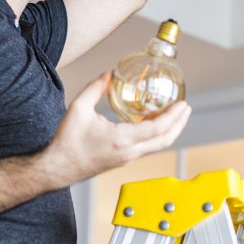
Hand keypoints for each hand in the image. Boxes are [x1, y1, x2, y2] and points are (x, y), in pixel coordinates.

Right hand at [43, 73, 191, 185]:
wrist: (57, 168)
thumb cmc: (67, 142)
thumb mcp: (79, 108)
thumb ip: (95, 89)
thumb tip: (108, 75)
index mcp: (121, 140)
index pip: (156, 129)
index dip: (173, 116)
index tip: (183, 105)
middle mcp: (128, 152)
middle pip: (164, 141)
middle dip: (179, 124)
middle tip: (186, 109)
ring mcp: (127, 159)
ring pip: (157, 146)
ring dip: (169, 130)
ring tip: (174, 114)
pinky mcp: (123, 161)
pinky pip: (146, 147)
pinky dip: (156, 135)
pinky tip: (153, 122)